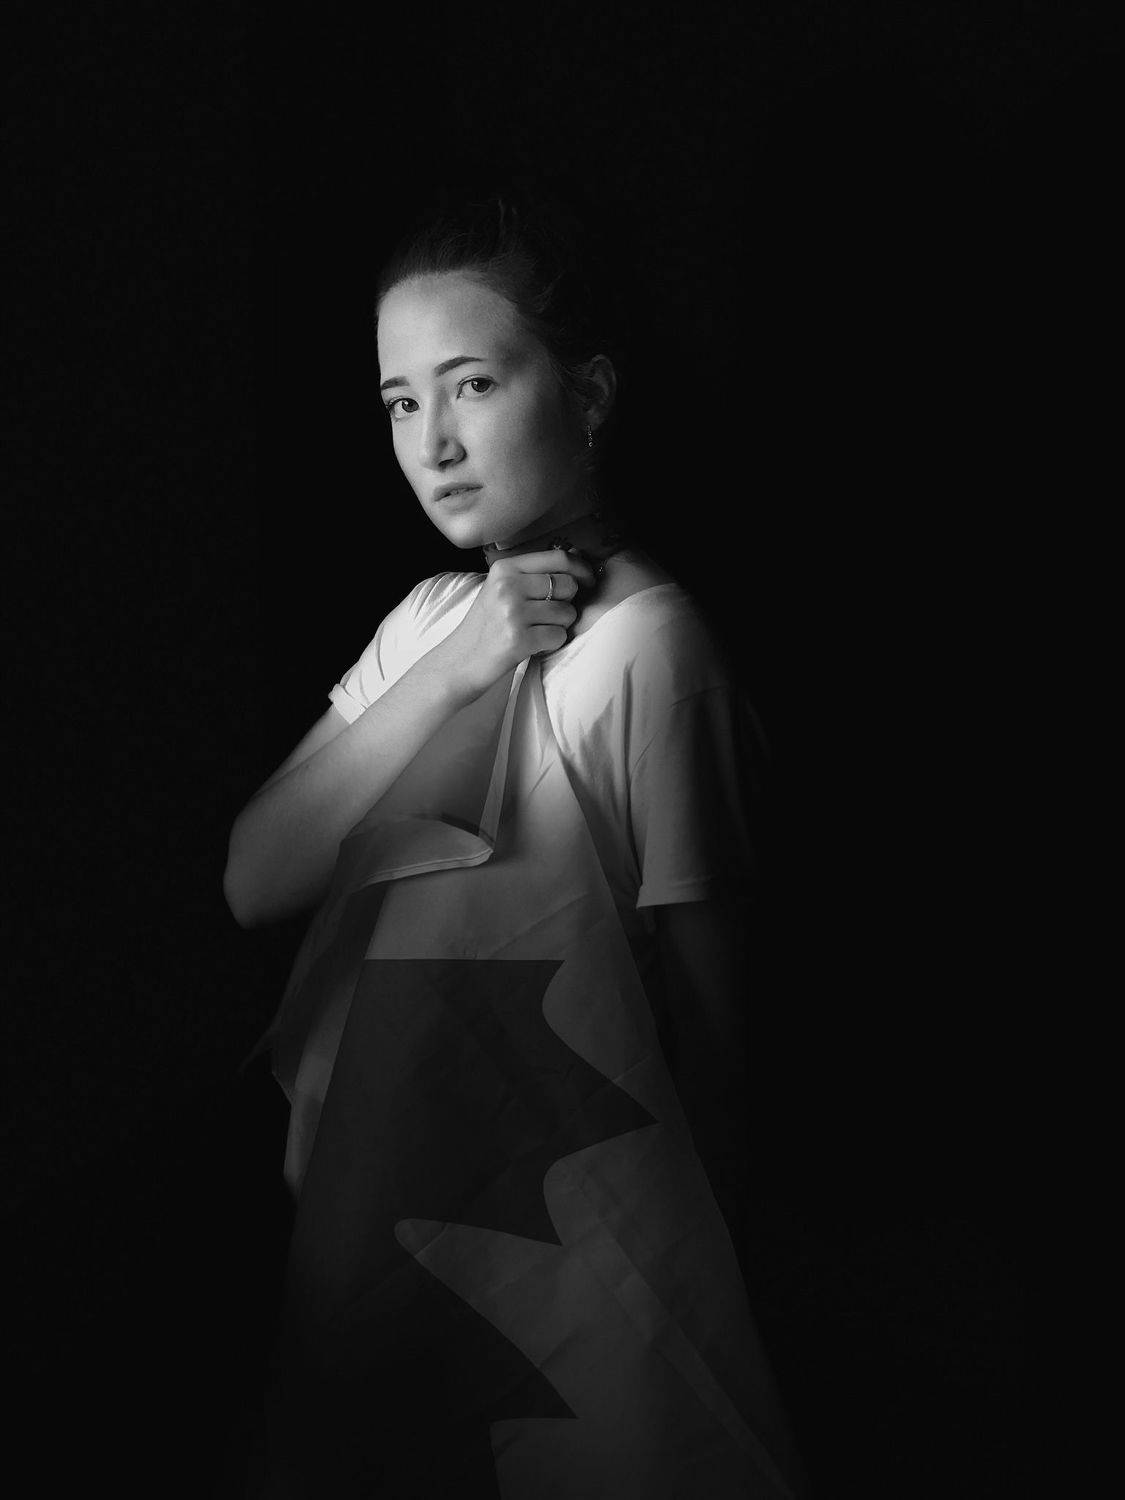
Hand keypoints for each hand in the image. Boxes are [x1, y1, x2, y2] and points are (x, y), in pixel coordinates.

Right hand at [433, 548, 596, 701]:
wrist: (460, 660)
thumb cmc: (487, 625)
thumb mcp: (501, 588)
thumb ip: (533, 575)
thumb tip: (578, 563)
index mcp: (505, 568)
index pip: (558, 558)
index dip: (582, 569)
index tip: (588, 580)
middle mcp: (508, 586)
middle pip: (568, 585)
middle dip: (568, 602)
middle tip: (548, 614)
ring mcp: (512, 613)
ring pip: (567, 612)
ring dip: (559, 625)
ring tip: (536, 630)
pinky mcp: (518, 639)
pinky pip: (559, 636)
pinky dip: (552, 643)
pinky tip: (533, 644)